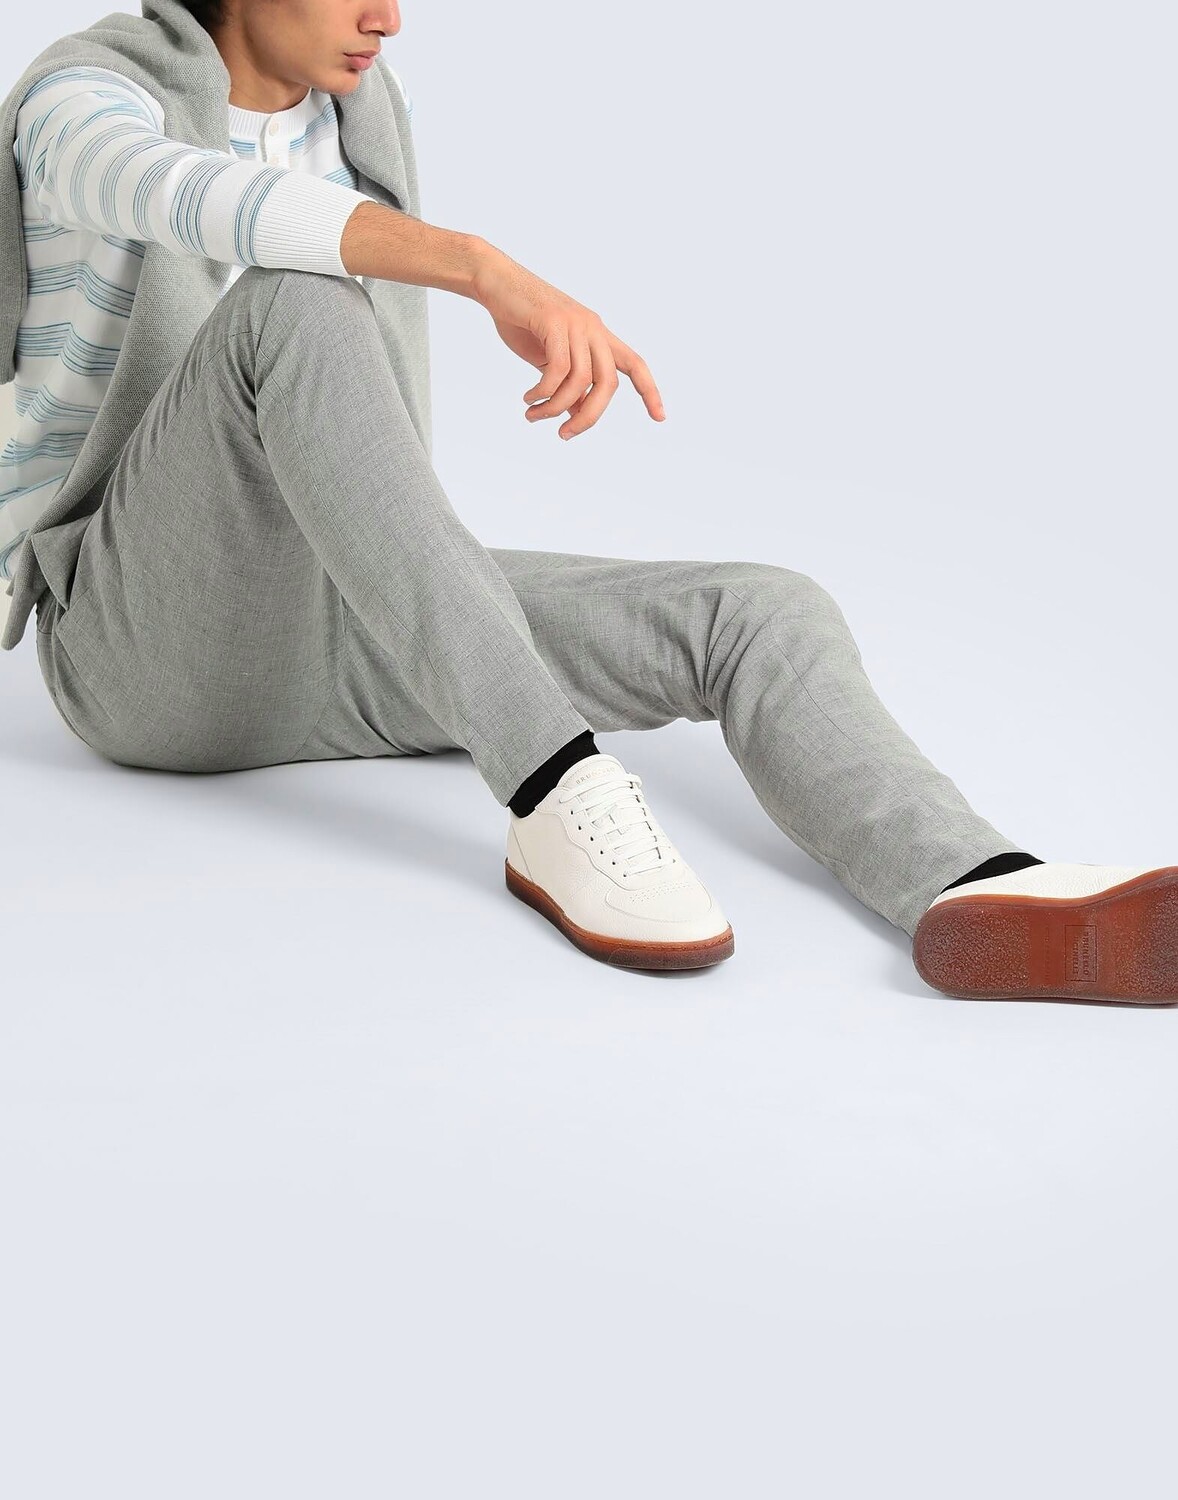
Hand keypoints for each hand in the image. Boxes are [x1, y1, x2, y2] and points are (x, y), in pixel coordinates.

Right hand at [472, 242, 665, 439]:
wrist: (494, 281)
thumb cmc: (520, 321)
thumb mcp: (547, 359)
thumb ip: (566, 383)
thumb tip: (577, 413)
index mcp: (597, 335)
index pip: (634, 364)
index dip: (649, 391)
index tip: (660, 418)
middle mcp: (593, 328)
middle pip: (608, 383)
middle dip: (589, 416)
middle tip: (565, 435)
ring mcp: (576, 323)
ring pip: (580, 381)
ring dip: (555, 407)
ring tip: (533, 414)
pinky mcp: (554, 321)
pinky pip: (558, 369)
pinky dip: (543, 392)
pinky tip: (528, 398)